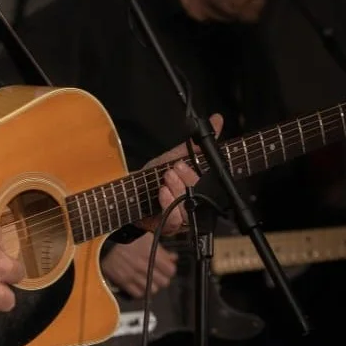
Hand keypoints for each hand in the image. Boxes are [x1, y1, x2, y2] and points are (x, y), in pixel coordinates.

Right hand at [102, 235, 178, 298]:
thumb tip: (173, 258)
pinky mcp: (124, 282)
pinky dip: (141, 291)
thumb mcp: (148, 238)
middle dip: (163, 278)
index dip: (170, 270)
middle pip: (164, 282)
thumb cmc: (127, 240)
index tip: (167, 269)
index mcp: (151, 253)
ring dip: (152, 285)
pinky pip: (139, 294)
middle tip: (159, 275)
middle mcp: (143, 265)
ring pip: (153, 290)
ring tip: (149, 280)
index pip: (171, 270)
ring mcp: (133, 275)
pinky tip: (140, 284)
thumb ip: (163, 250)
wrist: (106, 245)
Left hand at [136, 114, 221, 235]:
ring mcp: (185, 217)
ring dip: (178, 189)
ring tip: (167, 177)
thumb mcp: (173, 156)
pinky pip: (177, 219)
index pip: (215, 179)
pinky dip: (170, 203)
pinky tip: (162, 192)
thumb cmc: (151, 177)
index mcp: (200, 185)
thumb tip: (217, 119)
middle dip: (189, 178)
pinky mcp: (172, 227)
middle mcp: (197, 202)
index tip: (189, 160)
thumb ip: (195, 143)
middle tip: (175, 167)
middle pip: (204, 193)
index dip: (210, 170)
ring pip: (191, 207)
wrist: (128, 196)